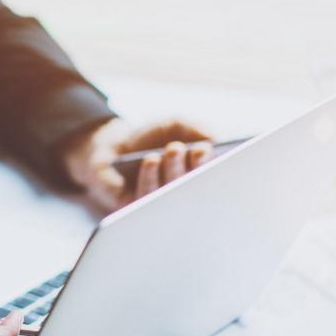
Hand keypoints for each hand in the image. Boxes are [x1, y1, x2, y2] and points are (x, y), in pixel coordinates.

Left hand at [62, 118, 214, 211]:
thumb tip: (216, 140)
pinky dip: (150, 178)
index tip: (222, 154)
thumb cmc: (151, 138)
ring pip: (171, 196)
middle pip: (197, 192)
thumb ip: (196, 129)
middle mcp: (185, 196)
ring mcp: (162, 205)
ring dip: (174, 171)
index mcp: (201, 178)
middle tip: (199, 150)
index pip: (218, 182)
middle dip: (198, 169)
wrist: (113, 147)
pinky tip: (152, 161)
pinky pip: (145, 199)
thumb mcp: (176, 126)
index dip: (221, 170)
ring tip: (174, 149)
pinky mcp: (137, 209)